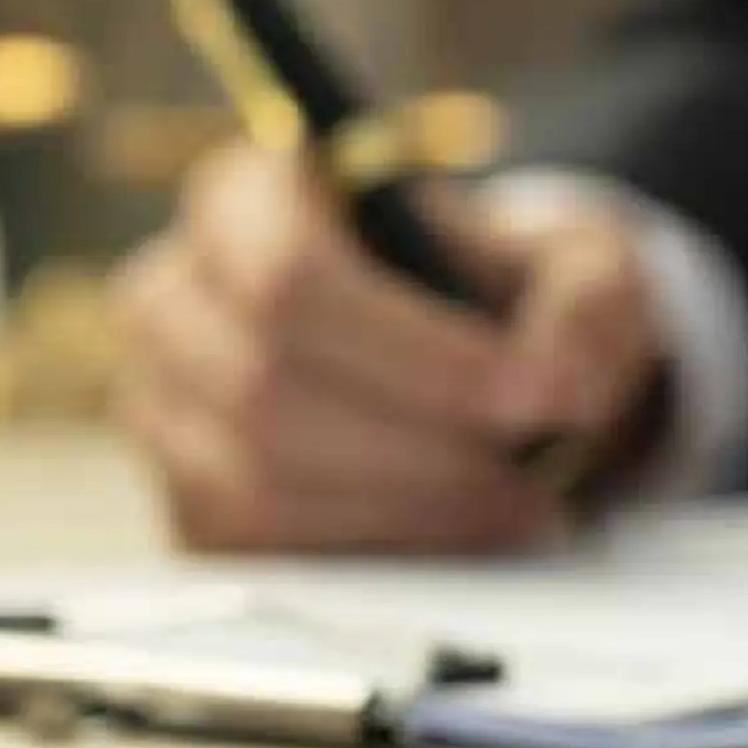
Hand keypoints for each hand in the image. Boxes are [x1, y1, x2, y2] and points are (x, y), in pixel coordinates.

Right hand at [110, 146, 669, 552]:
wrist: (477, 361)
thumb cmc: (508, 294)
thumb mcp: (578, 267)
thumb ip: (586, 306)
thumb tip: (559, 379)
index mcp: (250, 195)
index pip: (291, 278)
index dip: (417, 353)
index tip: (534, 396)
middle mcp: (174, 294)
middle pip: (266, 389)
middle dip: (420, 447)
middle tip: (533, 475)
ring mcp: (160, 404)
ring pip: (254, 481)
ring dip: (401, 510)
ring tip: (513, 507)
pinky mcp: (181, 499)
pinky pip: (252, 551)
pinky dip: (365, 552)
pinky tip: (453, 534)